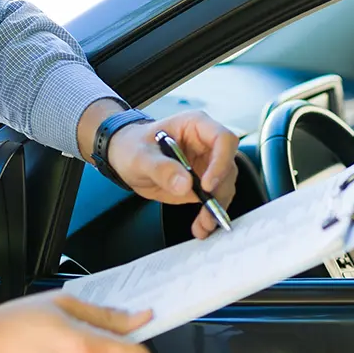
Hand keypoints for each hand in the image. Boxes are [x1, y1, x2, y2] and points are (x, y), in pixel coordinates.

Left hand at [108, 110, 239, 238]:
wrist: (125, 157)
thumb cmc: (133, 146)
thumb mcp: (141, 156)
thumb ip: (161, 168)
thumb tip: (185, 184)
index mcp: (196, 125)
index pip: (223, 139)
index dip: (220, 162)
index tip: (206, 185)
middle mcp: (207, 144)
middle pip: (228, 166)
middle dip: (219, 191)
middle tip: (207, 211)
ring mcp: (207, 164)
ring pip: (224, 185)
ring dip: (217, 207)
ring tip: (203, 225)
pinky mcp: (203, 183)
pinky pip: (214, 199)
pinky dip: (210, 214)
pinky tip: (201, 226)